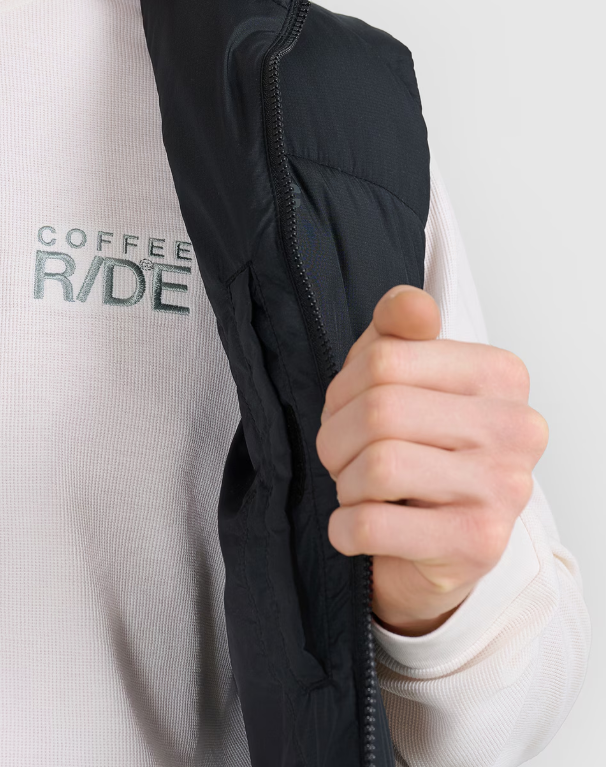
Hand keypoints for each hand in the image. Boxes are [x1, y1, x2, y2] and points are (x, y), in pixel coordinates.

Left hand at [316, 285, 548, 635]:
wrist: (438, 545)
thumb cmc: (417, 449)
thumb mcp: (400, 374)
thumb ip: (399, 328)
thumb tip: (413, 307)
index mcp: (500, 374)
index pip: (384, 359)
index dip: (343, 389)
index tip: (346, 410)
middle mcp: (516, 428)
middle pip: (379, 411)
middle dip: (336, 439)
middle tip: (341, 456)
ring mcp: (505, 488)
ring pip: (378, 466)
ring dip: (345, 484)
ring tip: (357, 490)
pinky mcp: (479, 542)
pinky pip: (375, 525)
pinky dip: (344, 528)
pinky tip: (354, 527)